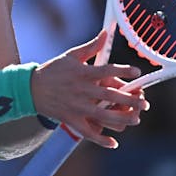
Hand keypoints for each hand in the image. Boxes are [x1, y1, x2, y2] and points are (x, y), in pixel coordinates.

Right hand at [31, 30, 148, 147]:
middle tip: (145, 103)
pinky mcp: (71, 120)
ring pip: (103, 116)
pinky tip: (114, 143)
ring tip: (136, 119)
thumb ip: (91, 47)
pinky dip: (101, 139)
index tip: (137, 72)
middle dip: (130, 100)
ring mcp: (77, 107)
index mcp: (82, 73)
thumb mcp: (71, 56)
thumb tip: (107, 33)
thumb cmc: (53, 70)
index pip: (106, 70)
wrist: (31, 88)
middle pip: (110, 96)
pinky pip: (88, 133)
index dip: (123, 71)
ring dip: (121, 119)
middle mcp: (82, 90)